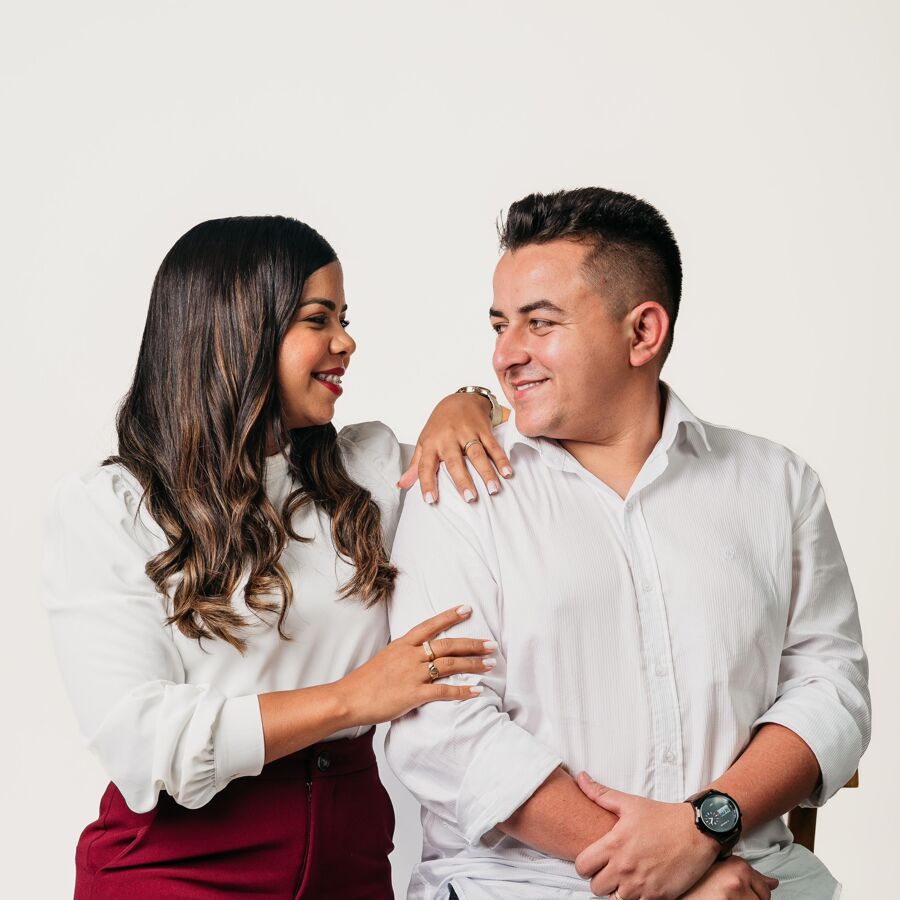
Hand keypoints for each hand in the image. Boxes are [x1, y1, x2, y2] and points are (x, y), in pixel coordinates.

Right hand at [335, 605, 494, 725]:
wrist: (348, 698)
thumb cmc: (364, 682)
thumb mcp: (384, 658)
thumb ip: (403, 654)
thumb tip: (420, 654)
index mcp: (402, 644)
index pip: (430, 625)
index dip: (450, 616)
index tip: (467, 609)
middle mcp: (410, 656)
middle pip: (447, 645)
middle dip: (472, 644)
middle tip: (491, 644)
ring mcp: (412, 674)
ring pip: (449, 665)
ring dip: (473, 665)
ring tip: (490, 664)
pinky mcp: (414, 694)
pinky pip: (444, 691)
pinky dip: (462, 691)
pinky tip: (476, 691)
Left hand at [397, 392, 511, 502]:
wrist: (460, 398)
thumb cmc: (440, 425)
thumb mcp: (424, 442)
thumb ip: (416, 465)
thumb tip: (401, 485)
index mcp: (432, 443)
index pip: (426, 466)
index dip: (427, 483)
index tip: (430, 500)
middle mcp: (449, 438)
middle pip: (455, 461)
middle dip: (463, 480)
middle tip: (470, 498)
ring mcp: (467, 433)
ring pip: (478, 454)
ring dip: (487, 472)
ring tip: (493, 490)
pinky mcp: (483, 430)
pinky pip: (493, 446)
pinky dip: (501, 459)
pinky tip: (507, 473)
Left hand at [574, 774, 718, 898]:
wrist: (697, 831)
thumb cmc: (663, 817)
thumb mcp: (630, 803)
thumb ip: (600, 793)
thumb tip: (581, 778)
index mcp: (614, 844)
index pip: (582, 867)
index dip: (585, 864)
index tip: (594, 861)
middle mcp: (625, 867)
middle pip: (596, 887)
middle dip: (601, 879)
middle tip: (611, 871)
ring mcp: (641, 884)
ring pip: (615, 899)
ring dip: (618, 891)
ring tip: (627, 878)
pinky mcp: (658, 896)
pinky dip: (638, 898)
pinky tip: (642, 885)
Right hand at [679, 857, 778, 898]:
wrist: (679, 893)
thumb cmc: (695, 883)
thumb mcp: (722, 870)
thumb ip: (748, 875)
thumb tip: (773, 882)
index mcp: (738, 866)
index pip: (765, 889)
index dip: (752, 893)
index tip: (736, 892)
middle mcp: (738, 880)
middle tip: (726, 895)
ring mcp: (734, 897)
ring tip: (722, 898)